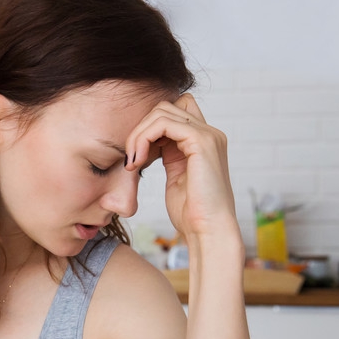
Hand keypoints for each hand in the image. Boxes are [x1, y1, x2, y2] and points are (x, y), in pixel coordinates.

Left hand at [126, 94, 237, 240]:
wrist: (208, 231)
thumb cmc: (191, 213)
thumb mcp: (176, 177)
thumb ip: (169, 156)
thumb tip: (148, 144)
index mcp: (203, 141)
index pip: (172, 113)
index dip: (148, 129)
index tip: (135, 156)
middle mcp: (209, 133)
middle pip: (164, 107)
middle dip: (140, 129)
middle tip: (129, 158)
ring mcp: (208, 135)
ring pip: (161, 111)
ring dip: (138, 134)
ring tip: (132, 162)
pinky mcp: (201, 142)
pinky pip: (163, 123)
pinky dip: (143, 138)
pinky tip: (137, 161)